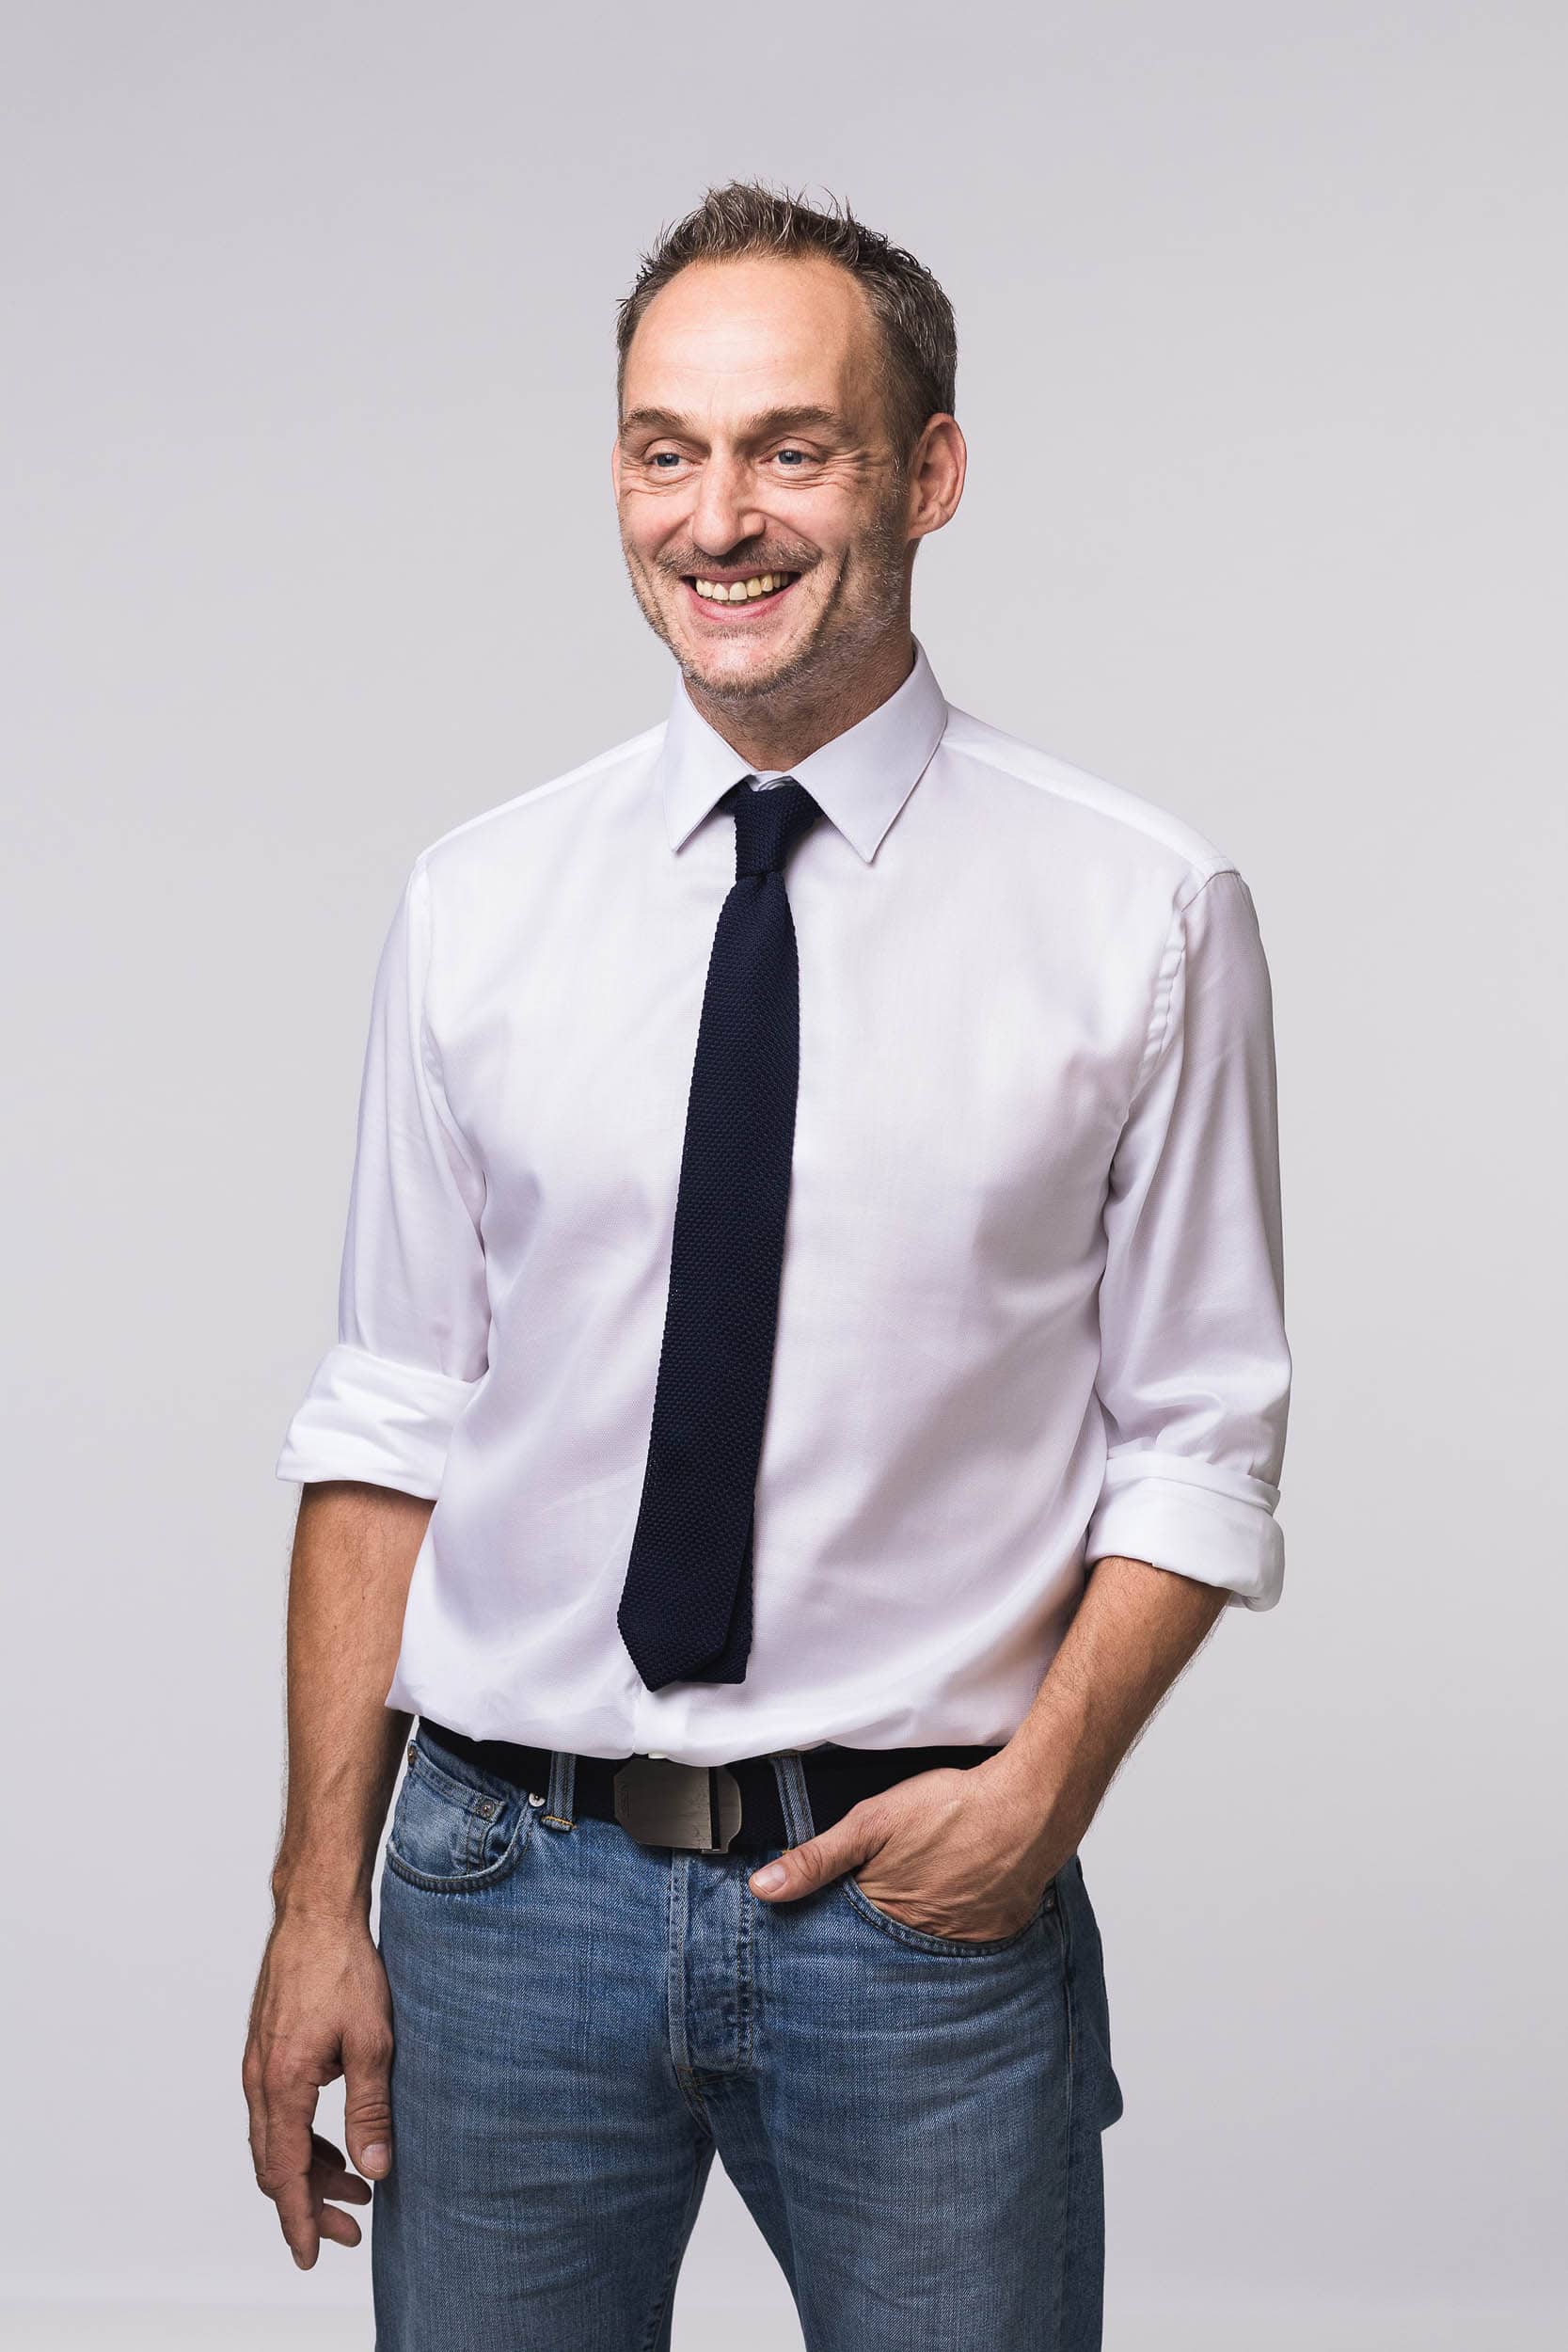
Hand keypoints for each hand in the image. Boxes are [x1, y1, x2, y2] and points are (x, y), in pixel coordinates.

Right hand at [242, 1907, 393, 2268]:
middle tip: (349, 2228)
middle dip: (307, 2205)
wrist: (316, 1912)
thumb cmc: (345, 1968)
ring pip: (275, 2140)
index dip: (298, 2220)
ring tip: (353, 2190)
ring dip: (308, 2171)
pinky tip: (335, 2144)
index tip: (311, 2255)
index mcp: (282, 2083)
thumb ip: (370, 2111)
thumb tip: (375, 2171)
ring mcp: (259, 2063)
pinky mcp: (267, 2049)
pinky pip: (277, 2112)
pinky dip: (302, 2139)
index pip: (284, 2173)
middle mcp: (261, 2078)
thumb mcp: (371, 2042)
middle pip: (274, 2165)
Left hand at [747, 1762, 1063, 1941]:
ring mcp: (965, 1941)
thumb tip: (762, 1889)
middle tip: (886, 1897)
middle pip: (888, 1946)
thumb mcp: (872, 1822)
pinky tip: (956, 1899)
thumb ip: (816, 1858)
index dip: (837, 1924)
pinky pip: (968, 1942)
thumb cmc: (951, 1809)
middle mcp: (925, 1940)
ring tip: (920, 1899)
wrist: (1029, 1805)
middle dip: (875, 1937)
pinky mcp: (998, 1933)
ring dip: (917, 1932)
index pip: (848, 1938)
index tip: (829, 1919)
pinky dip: (957, 1926)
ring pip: (927, 1946)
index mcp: (887, 1916)